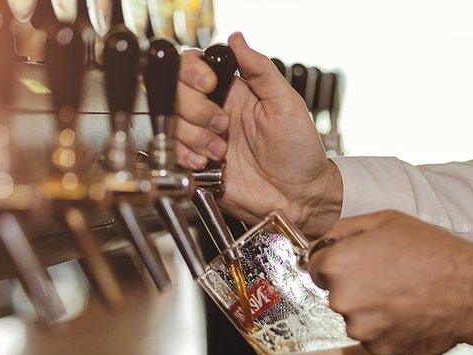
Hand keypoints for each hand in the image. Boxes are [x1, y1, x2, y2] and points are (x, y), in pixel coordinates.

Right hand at [174, 32, 342, 236]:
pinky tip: (208, 164)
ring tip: (222, 151)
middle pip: (176, 95)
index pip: (193, 69)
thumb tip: (238, 39)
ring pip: (172, 124)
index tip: (210, 86)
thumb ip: (261, 70)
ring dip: (195, 137)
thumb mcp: (287, 104)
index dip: (193, 74)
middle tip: (223, 126)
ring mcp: (203, 140)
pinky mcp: (198, 167)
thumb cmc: (300, 153)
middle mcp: (213, 113)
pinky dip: (186, 157)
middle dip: (197, 110)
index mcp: (232, 93)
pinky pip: (173, 154)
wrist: (300, 198)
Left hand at [306, 211, 472, 354]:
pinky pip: (374, 337)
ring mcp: (361, 329)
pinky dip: (387, 327)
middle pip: (336, 293)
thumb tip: (323, 240)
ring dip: (371, 309)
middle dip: (355, 285)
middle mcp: (343, 300)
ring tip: (402, 293)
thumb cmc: (432, 252)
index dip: (336, 262)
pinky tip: (408, 311)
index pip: (315, 267)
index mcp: (338, 265)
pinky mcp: (379, 349)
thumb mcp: (385, 221)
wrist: (470, 289)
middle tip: (388, 275)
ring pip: (356, 317)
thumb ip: (344, 229)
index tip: (355, 263)